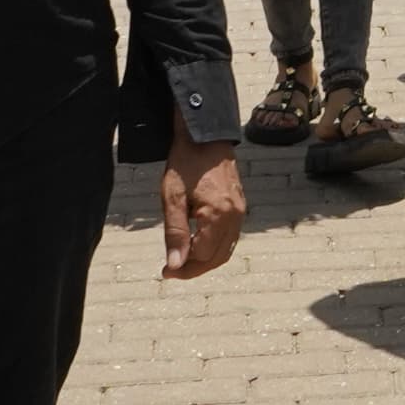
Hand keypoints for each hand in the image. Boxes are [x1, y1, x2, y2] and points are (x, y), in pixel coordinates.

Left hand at [159, 135, 245, 280]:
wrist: (206, 134)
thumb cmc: (185, 162)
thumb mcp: (172, 197)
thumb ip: (175, 233)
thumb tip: (175, 265)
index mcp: (219, 215)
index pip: (203, 256)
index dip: (183, 268)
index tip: (164, 270)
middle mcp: (235, 216)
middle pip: (218, 258)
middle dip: (195, 269)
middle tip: (172, 270)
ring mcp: (240, 211)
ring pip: (226, 249)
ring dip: (205, 260)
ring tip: (183, 259)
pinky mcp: (240, 206)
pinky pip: (231, 237)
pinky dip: (215, 247)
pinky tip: (197, 242)